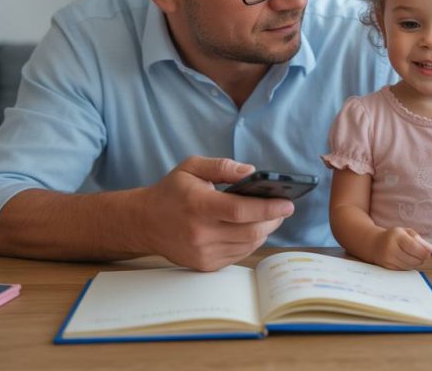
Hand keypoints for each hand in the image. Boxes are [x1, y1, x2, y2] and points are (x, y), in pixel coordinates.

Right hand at [138, 156, 293, 271]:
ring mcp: (202, 253)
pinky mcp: (204, 265)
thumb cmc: (172, 191)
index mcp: (198, 205)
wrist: (144, 222)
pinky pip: (238, 255)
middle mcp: (200, 233)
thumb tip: (252, 172)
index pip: (240, 211)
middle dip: (273, 220)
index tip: (287, 203)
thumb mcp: (192, 167)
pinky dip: (250, 242)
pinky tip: (251, 229)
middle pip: (250, 231)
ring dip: (264, 231)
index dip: (268, 208)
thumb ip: (223, 166)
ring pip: (248, 245)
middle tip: (283, 209)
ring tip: (270, 217)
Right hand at [372, 227, 431, 269]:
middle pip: (413, 259)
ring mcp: (388, 258)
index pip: (414, 247)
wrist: (374, 243)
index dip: (424, 252)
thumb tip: (431, 249)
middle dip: (421, 259)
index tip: (429, 253)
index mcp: (397, 235)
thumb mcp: (406, 232)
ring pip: (409, 266)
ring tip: (414, 257)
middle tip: (423, 255)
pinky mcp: (387, 267)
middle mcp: (391, 247)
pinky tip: (407, 260)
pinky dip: (408, 266)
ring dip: (416, 263)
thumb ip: (419, 239)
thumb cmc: (394, 236)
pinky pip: (403, 270)